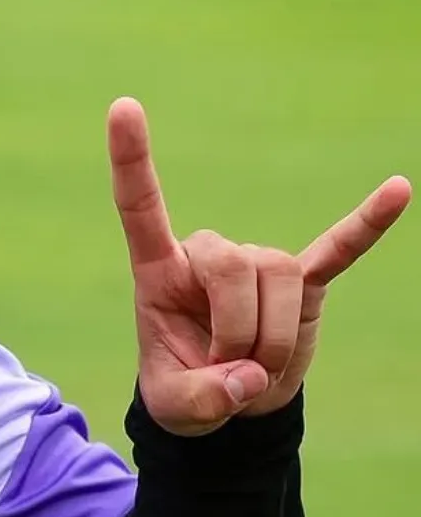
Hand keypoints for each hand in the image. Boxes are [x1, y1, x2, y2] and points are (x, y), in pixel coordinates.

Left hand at [107, 97, 410, 435]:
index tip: (123, 106)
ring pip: (280, 278)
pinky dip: (365, 226)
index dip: (132, 158)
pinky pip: (338, 251)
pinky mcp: (303, 285)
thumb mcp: (177, 410)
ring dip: (274, 336)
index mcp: (160, 271)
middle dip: (238, 329)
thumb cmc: (186, 392)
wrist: (230, 409)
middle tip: (229, 370)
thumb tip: (245, 376)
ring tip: (257, 366)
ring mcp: (257, 267)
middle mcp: (208, 256)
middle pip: (233, 263)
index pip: (140, 205)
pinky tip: (398, 191)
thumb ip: (202, 399)